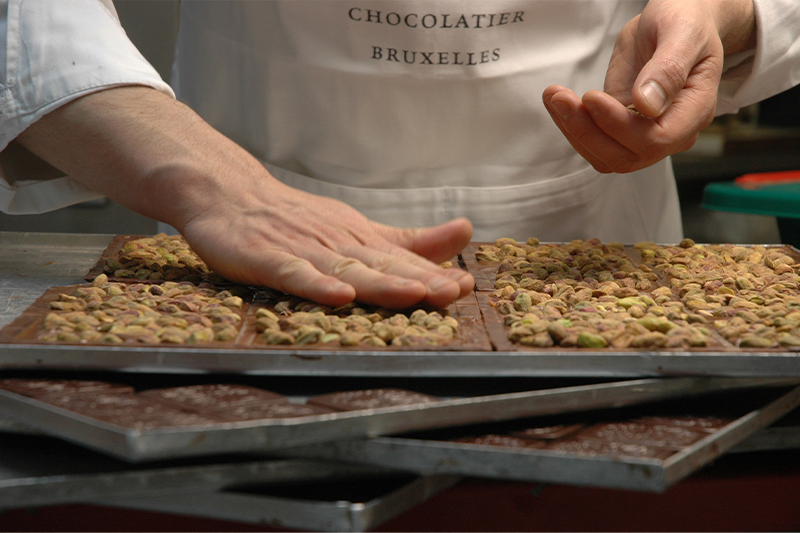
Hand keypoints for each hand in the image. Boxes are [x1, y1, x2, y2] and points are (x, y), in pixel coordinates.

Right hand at [180, 183, 474, 308]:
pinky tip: (339, 295)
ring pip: (346, 269)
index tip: (466, 285)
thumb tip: (465, 233)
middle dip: (419, 279)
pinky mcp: (268, 257)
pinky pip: (294, 273)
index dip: (434, 274)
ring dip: (380, 282)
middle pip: (382, 265)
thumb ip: (408, 242)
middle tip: (454, 290)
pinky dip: (316, 284)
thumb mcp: (359, 229)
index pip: (402, 260)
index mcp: (360, 239)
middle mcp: (337, 243)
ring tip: (413, 293)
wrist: (230, 194)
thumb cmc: (297, 220)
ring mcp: (303, 249)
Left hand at [542, 0, 755, 173]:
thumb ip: (668, 68)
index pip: (655, 139)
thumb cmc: (685, 22)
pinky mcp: (619, 128)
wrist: (674, 23)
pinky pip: (593, 142)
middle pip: (625, 155)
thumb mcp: (681, 32)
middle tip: (560, 97)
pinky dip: (571, 125)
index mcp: (694, 111)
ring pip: (604, 155)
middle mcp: (671, 132)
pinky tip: (557, 101)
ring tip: (555, 95)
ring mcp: (644, 134)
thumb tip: (648, 105)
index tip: (591, 97)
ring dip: (573, 130)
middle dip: (586, 130)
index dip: (619, 125)